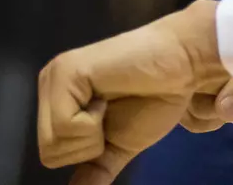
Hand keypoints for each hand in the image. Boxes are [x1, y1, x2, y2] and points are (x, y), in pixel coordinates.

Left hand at [38, 1, 226, 183]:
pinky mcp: (66, 72)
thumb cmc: (157, 97)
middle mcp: (50, 86)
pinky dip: (92, 123)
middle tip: (111, 112)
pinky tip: (106, 97)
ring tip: (109, 103)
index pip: (51, 155)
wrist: (183, 63)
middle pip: (49, 152)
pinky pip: (64, 126)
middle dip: (89, 146)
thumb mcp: (119, 144)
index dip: (88, 151)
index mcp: (58, 102)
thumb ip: (96, 170)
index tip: (112, 118)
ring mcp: (55, 77)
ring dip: (92, 134)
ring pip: (53, 142)